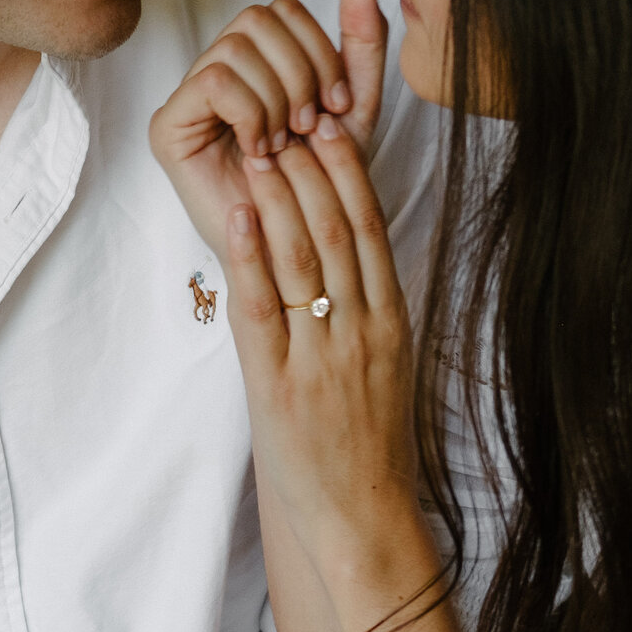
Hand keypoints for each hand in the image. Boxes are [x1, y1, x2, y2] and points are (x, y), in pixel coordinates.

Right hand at [150, 0, 389, 258]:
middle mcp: (217, 71)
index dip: (318, 48)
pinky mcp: (167, 127)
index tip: (334, 106)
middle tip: (308, 125)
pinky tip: (260, 151)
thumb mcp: (353, 110)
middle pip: (257, 17)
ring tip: (284, 144)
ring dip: (277, 96)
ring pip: (235, 47)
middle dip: (299, 70)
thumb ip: (361, 45)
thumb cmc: (320, 188)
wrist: (296, 254)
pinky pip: (215, 81)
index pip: (282, 9)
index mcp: (256, 64)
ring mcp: (188, 98)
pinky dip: (251, 112)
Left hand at [220, 108, 422, 575]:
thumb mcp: (389, 369)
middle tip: (285, 112)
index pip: (372, 228)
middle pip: (338, 229)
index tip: (329, 124)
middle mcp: (362, 331)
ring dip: (278, 194)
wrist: (365, 519)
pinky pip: (265, 307)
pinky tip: (239, 215)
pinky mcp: (282, 387)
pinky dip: (251, 254)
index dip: (349, 170)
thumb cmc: (372, 448)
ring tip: (255, 144)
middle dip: (310, 165)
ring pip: (303, 256)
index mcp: (392, 323)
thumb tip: (352, 261)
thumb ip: (371, 314)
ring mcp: (323, 357)